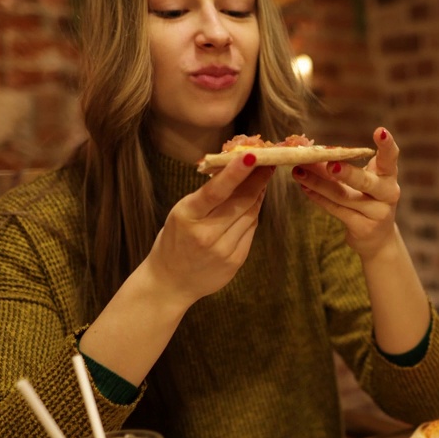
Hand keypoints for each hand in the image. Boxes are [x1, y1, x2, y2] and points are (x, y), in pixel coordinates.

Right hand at [141, 152, 274, 305]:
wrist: (170, 282)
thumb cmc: (175, 240)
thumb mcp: (182, 212)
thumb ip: (206, 195)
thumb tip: (234, 169)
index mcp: (187, 216)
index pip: (215, 192)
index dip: (236, 172)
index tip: (252, 155)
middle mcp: (206, 234)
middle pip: (241, 201)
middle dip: (258, 179)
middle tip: (268, 161)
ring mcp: (223, 250)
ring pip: (251, 214)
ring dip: (258, 194)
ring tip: (261, 178)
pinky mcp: (236, 260)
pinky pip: (251, 229)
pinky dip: (253, 213)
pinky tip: (253, 203)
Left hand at [291, 126, 401, 260]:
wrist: (378, 238)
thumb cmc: (368, 200)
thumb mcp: (364, 181)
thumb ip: (344, 166)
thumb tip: (311, 151)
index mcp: (389, 176)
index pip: (390, 158)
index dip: (387, 145)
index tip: (379, 130)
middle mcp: (388, 194)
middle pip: (366, 183)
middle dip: (348, 173)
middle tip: (330, 164)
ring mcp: (377, 213)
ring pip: (343, 196)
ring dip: (318, 183)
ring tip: (299, 171)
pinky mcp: (363, 228)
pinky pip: (336, 210)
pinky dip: (318, 198)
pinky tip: (305, 187)